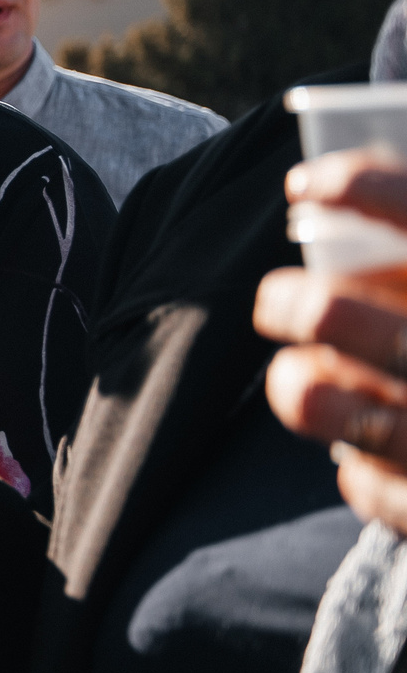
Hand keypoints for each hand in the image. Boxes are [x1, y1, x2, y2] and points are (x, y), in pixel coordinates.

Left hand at [257, 149, 406, 528]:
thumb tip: (391, 202)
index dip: (357, 185)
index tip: (305, 184)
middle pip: (337, 312)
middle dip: (294, 302)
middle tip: (281, 300)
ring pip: (321, 400)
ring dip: (298, 386)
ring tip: (298, 374)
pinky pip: (377, 488)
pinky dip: (361, 472)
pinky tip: (365, 457)